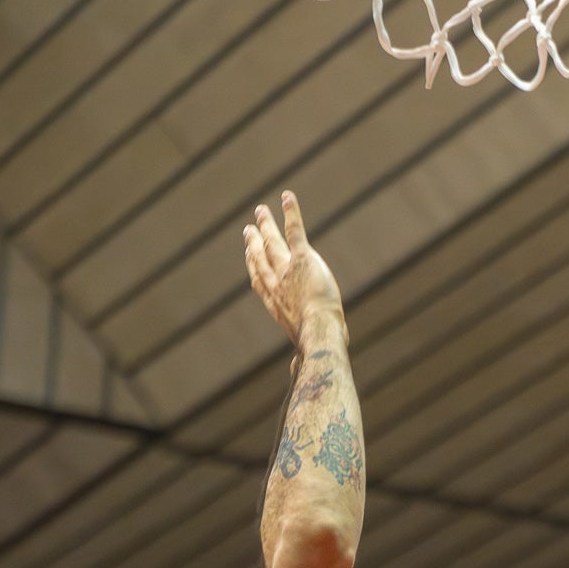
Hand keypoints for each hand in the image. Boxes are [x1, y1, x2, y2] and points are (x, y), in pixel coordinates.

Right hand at [243, 190, 344, 349]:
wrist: (319, 334)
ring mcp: (287, 269)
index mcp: (275, 304)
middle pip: (261, 257)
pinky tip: (286, 197)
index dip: (252, 264)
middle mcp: (276, 284)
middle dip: (254, 241)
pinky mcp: (303, 258)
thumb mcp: (304, 351)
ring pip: (273, 241)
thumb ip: (298, 358)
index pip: (259, 280)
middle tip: (249, 228)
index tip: (249, 253)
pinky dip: (291, 212)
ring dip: (267, 224)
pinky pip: (295, 231)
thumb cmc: (315, 346)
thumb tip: (297, 371)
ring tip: (261, 210)